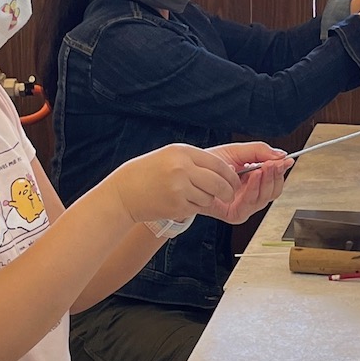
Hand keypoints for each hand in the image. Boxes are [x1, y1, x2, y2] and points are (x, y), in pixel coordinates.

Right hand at [111, 143, 240, 223]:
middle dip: (228, 191)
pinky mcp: (176, 205)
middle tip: (229, 194)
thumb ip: (196, 161)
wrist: (124, 192)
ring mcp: (179, 188)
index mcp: (182, 152)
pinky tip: (182, 202)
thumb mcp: (171, 156)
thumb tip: (226, 170)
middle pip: (218, 183)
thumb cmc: (148, 173)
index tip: (235, 180)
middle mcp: (181, 168)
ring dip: (207, 199)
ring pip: (209, 197)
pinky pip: (198, 208)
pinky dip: (195, 207)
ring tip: (192, 195)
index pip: (217, 163)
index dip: (230, 174)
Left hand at [203, 142, 291, 223]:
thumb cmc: (210, 164)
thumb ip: (259, 151)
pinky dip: (253, 190)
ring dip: (265, 181)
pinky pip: (251, 205)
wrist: (190, 174)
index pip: (275, 179)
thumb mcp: (238, 151)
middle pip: (274, 191)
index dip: (281, 170)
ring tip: (263, 167)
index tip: (286, 160)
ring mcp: (245, 206)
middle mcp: (252, 195)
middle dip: (275, 176)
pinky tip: (252, 177)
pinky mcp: (236, 214)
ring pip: (265, 198)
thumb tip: (282, 155)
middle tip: (273, 163)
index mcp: (255, 181)